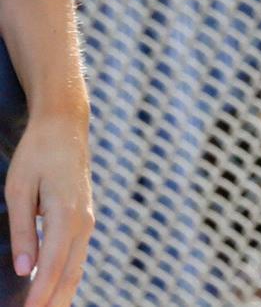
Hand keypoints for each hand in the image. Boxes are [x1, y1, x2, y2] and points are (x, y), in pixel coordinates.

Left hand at [5, 112, 92, 306]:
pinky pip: (76, 257)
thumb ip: (22, 230)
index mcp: (65, 213)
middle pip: (69, 275)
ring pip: (76, 269)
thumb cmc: (38, 153)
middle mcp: (82, 221)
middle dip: (52, 303)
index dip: (38, 296)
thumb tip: (24, 270)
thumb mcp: (19, 188)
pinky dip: (65, 279)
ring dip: (60, 295)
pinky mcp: (85, 218)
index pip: (51, 266)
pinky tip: (53, 291)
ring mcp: (87, 220)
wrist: (65, 125)